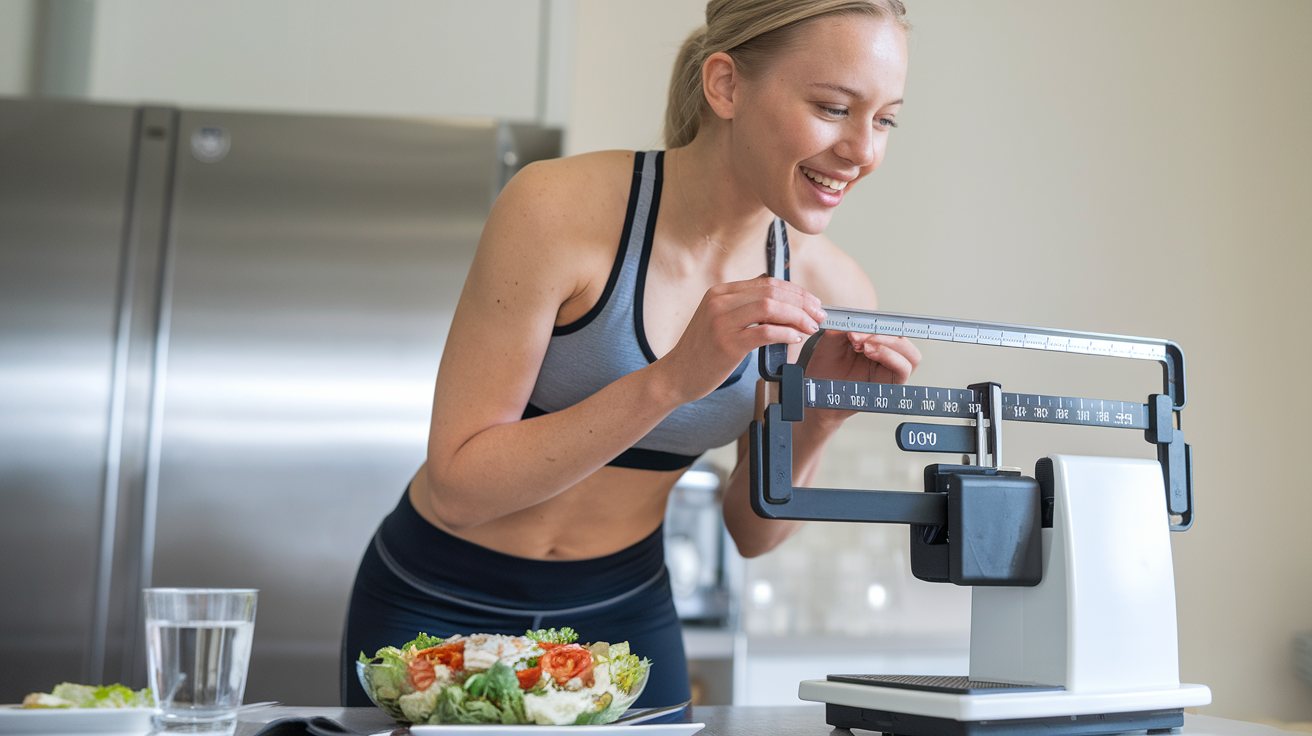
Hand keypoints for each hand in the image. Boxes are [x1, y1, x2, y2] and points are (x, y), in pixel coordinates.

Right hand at [657, 275, 825, 402]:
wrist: (676, 375)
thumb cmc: (702, 352)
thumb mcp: (720, 320)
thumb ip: (745, 309)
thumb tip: (784, 305)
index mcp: (720, 292)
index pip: (767, 283)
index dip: (795, 291)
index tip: (812, 303)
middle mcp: (720, 302)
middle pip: (772, 292)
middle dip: (802, 302)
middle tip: (819, 315)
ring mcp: (721, 322)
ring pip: (771, 308)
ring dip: (798, 317)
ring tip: (810, 327)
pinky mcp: (727, 344)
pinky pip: (765, 332)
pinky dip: (786, 333)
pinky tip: (795, 338)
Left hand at [801, 329, 921, 422]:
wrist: (817, 391)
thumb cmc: (825, 367)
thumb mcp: (832, 340)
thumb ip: (846, 325)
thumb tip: (859, 316)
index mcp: (876, 340)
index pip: (891, 326)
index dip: (878, 322)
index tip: (856, 325)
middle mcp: (887, 354)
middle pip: (903, 338)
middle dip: (881, 332)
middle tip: (855, 336)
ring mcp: (891, 369)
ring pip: (911, 354)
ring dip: (889, 344)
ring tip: (863, 346)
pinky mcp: (891, 383)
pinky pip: (904, 369)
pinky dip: (891, 357)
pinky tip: (870, 352)